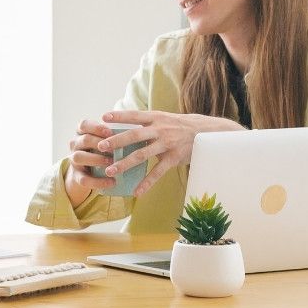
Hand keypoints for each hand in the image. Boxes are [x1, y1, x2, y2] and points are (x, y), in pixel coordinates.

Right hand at [64, 119, 118, 204]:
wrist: (89, 171)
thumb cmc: (103, 150)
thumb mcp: (106, 140)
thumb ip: (116, 135)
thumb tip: (139, 131)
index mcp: (82, 132)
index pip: (84, 125)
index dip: (96, 127)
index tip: (110, 132)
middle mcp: (75, 144)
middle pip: (83, 140)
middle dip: (98, 143)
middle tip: (114, 148)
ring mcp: (74, 160)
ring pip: (79, 157)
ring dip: (96, 159)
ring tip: (111, 163)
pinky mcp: (76, 176)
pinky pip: (84, 179)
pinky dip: (98, 182)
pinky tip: (112, 182)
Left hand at [99, 110, 243, 195]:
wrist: (207, 132)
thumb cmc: (180, 126)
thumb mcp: (164, 119)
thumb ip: (146, 123)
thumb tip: (123, 124)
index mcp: (156, 118)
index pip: (134, 115)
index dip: (119, 116)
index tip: (103, 118)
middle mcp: (160, 129)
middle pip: (134, 135)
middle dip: (116, 141)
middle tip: (100, 147)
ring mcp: (167, 144)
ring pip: (142, 155)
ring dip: (125, 164)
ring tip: (110, 171)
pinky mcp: (174, 158)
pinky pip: (158, 172)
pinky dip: (147, 183)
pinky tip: (137, 192)